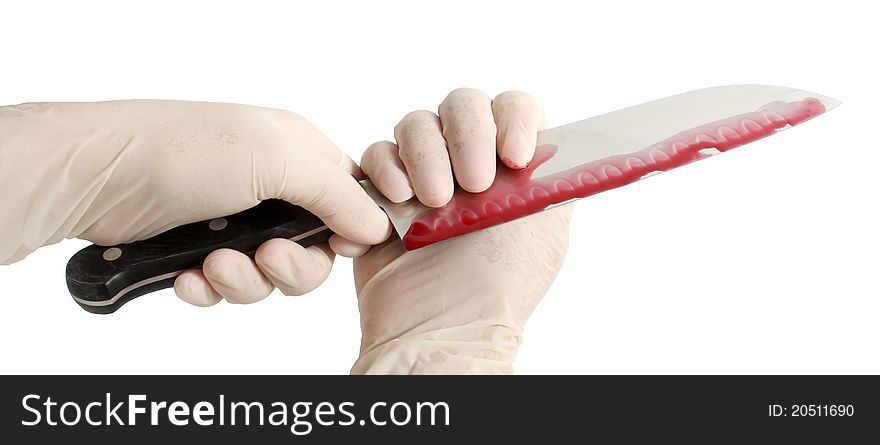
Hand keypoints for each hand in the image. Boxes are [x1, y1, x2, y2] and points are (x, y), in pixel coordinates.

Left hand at [0, 100, 390, 304]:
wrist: (96, 177)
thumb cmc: (180, 150)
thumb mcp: (275, 159)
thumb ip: (335, 194)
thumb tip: (377, 225)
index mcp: (297, 150)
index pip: (349, 197)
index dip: (348, 229)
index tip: (335, 247)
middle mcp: (270, 183)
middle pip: (314, 248)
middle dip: (291, 267)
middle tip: (265, 259)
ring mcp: (235, 216)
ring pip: (271, 274)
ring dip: (246, 280)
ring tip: (213, 265)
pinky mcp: (202, 245)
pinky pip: (228, 283)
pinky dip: (211, 287)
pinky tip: (188, 276)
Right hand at [349, 89, 572, 373]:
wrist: (440, 327)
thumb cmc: (497, 286)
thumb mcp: (544, 224)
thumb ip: (545, 170)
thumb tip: (540, 137)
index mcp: (514, 168)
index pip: (514, 108)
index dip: (512, 118)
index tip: (513, 156)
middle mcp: (470, 163)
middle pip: (463, 105)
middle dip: (467, 135)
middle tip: (473, 184)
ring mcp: (425, 174)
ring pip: (416, 124)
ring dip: (424, 156)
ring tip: (432, 203)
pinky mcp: (383, 191)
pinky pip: (377, 155)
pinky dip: (385, 172)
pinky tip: (398, 205)